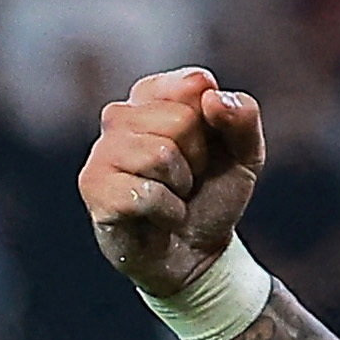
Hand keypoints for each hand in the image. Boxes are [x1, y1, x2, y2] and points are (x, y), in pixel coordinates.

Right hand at [79, 67, 262, 296]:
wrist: (198, 253)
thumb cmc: (212, 195)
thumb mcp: (246, 154)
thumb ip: (243, 116)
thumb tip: (211, 97)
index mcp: (153, 95)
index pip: (194, 86)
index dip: (215, 126)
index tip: (208, 149)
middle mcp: (120, 115)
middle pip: (180, 120)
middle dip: (198, 159)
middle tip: (188, 180)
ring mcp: (101, 151)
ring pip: (160, 155)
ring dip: (181, 187)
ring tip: (172, 197)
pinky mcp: (93, 188)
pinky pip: (145, 193)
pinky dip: (168, 212)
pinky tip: (159, 217)